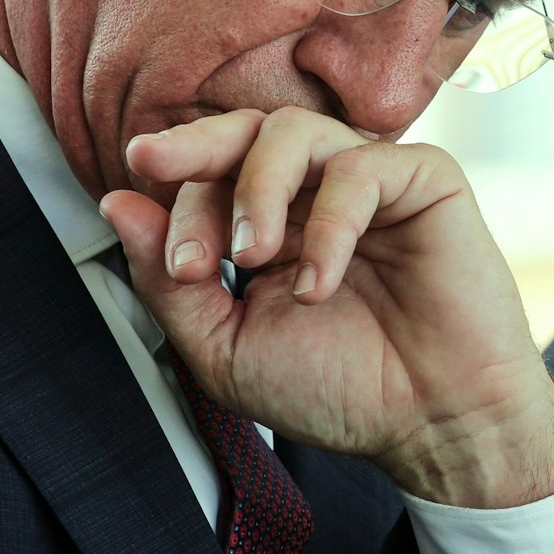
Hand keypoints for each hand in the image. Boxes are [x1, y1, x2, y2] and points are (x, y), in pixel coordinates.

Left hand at [99, 107, 553, 507]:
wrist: (436, 424)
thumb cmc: (344, 391)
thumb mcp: (227, 349)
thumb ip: (168, 283)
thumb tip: (118, 204)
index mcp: (270, 225)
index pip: (208, 178)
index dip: (178, 206)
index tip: (182, 268)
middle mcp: (317, 193)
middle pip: (246, 128)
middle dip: (193, 145)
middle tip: (155, 164)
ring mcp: (372, 182)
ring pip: (296, 130)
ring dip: (256, 186)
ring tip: (252, 254)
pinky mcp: (425, 182)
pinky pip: (363, 165)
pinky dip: (329, 222)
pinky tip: (321, 282)